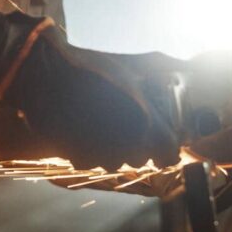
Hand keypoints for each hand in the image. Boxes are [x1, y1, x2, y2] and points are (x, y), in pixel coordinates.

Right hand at [1, 29, 186, 170]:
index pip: (169, 154)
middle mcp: (128, 145)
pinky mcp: (78, 158)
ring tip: (101, 124)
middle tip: (125, 123)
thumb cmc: (89, 70)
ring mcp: (101, 155)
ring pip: (116, 161)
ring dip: (113, 148)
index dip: (166, 147)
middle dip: (137, 144)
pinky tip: (82, 130)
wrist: (46, 78)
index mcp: (146, 124)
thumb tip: (186, 71)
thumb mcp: (129, 71)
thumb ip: (160, 79)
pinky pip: (91, 160)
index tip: (161, 139)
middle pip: (142, 158)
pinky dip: (89, 150)